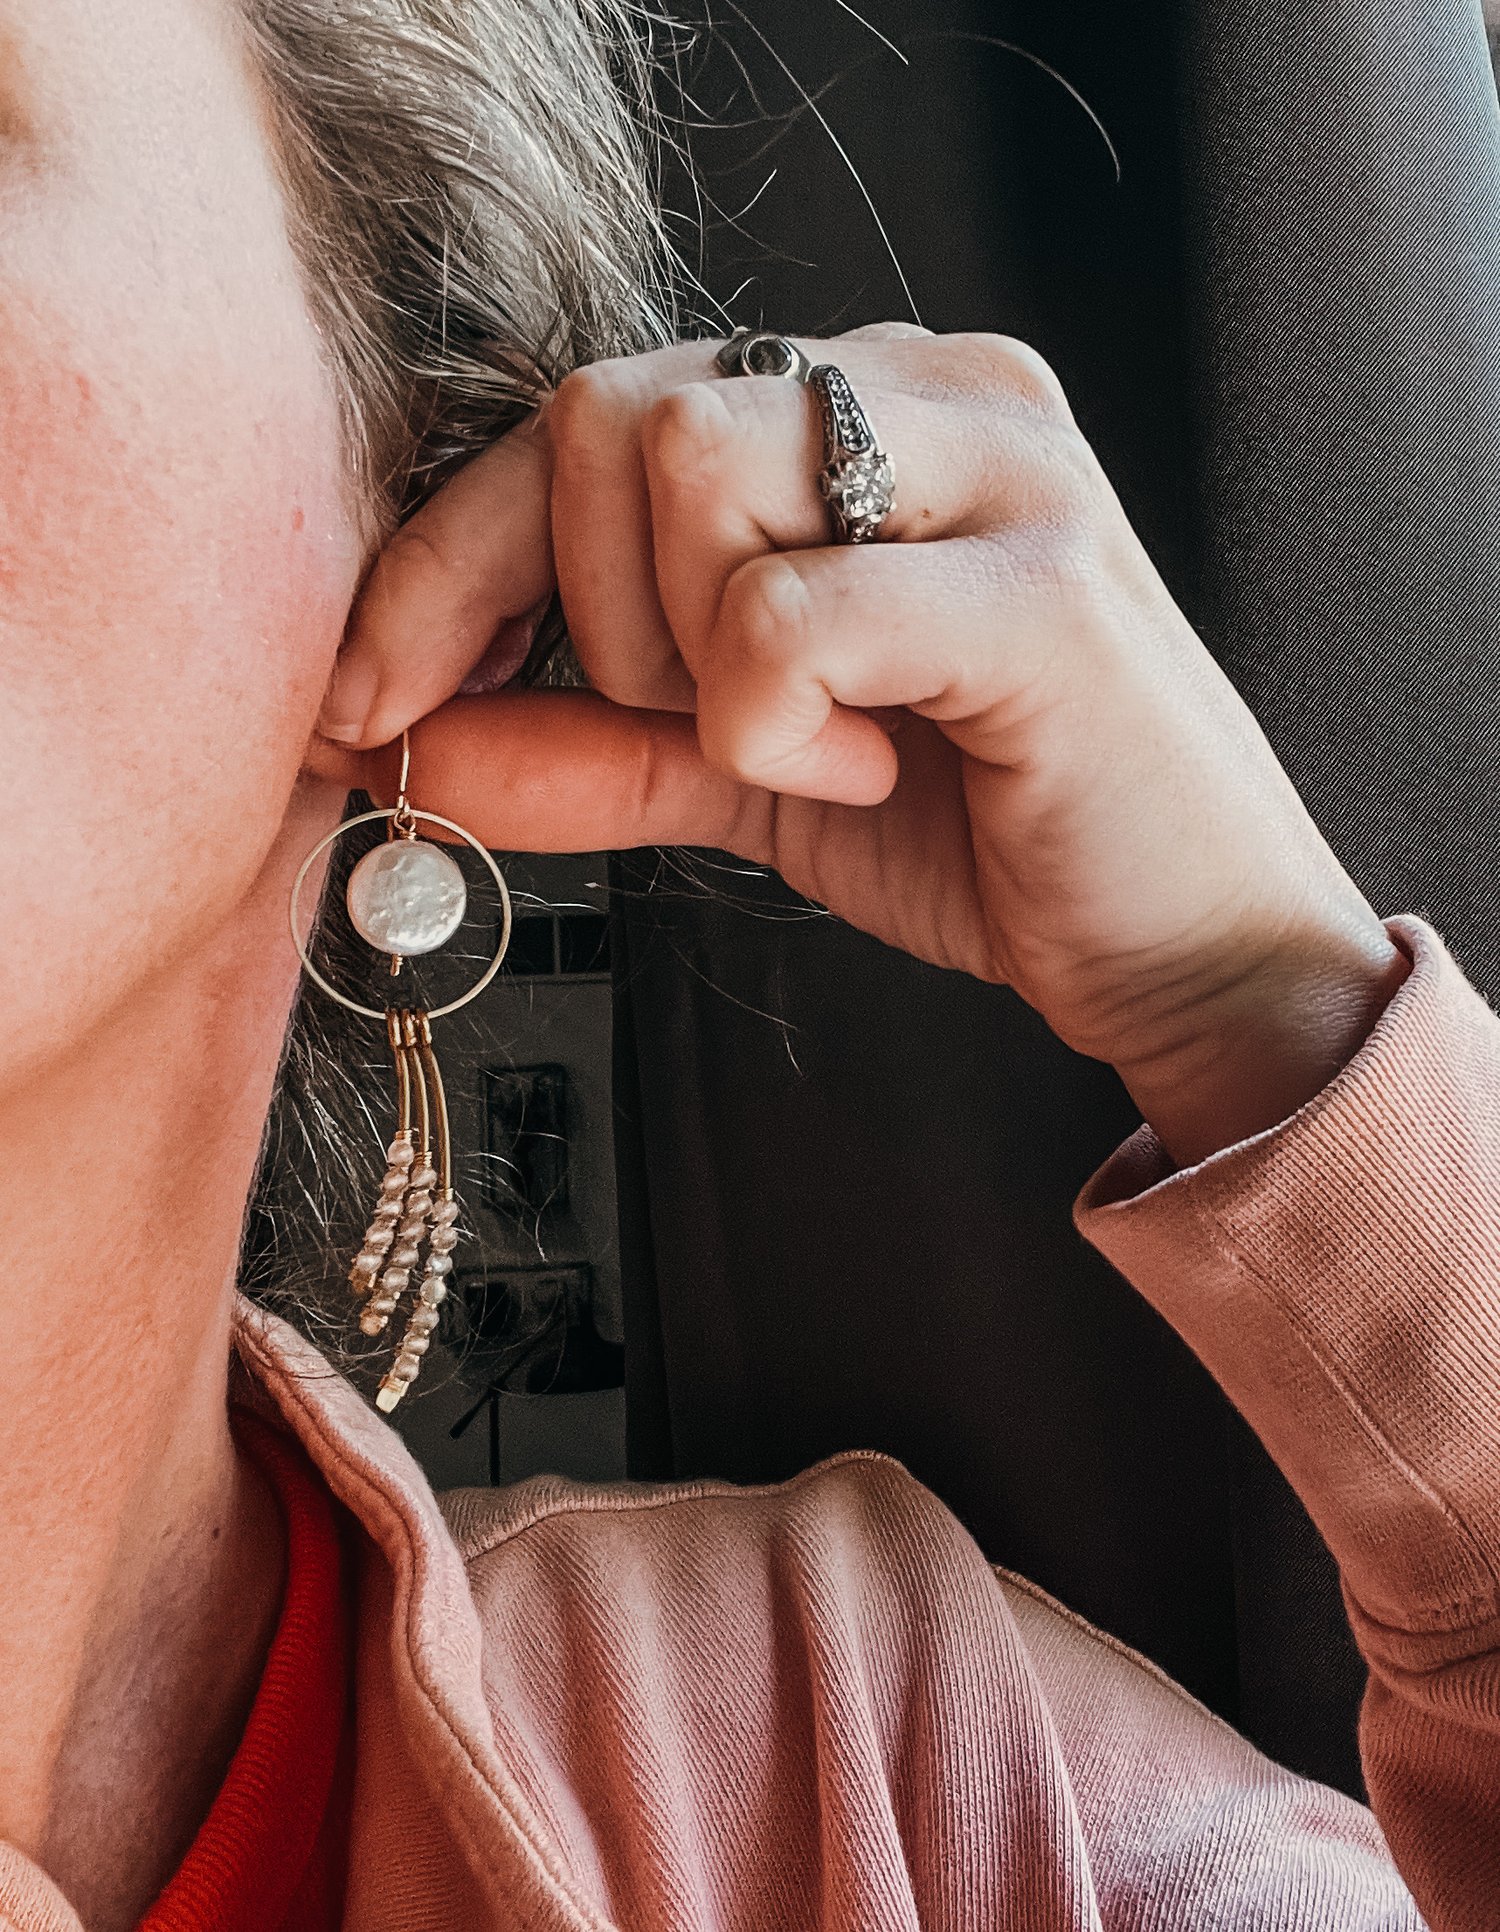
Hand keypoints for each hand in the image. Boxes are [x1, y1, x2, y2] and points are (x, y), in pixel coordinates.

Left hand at [317, 327, 1405, 1164]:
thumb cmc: (986, 833)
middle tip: (700, 730)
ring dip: (687, 663)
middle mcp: (932, 390)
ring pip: (690, 469)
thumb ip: (585, 743)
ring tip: (806, 748)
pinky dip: (775, 728)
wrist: (1184, 944)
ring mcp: (1003, 464)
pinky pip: (791, 612)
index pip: (587, 416)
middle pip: (614, 413)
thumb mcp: (747, 776)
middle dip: (593, 618)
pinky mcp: (1046, 581)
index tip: (374, 695)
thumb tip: (406, 746)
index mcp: (861, 406)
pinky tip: (874, 770)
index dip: (445, 562)